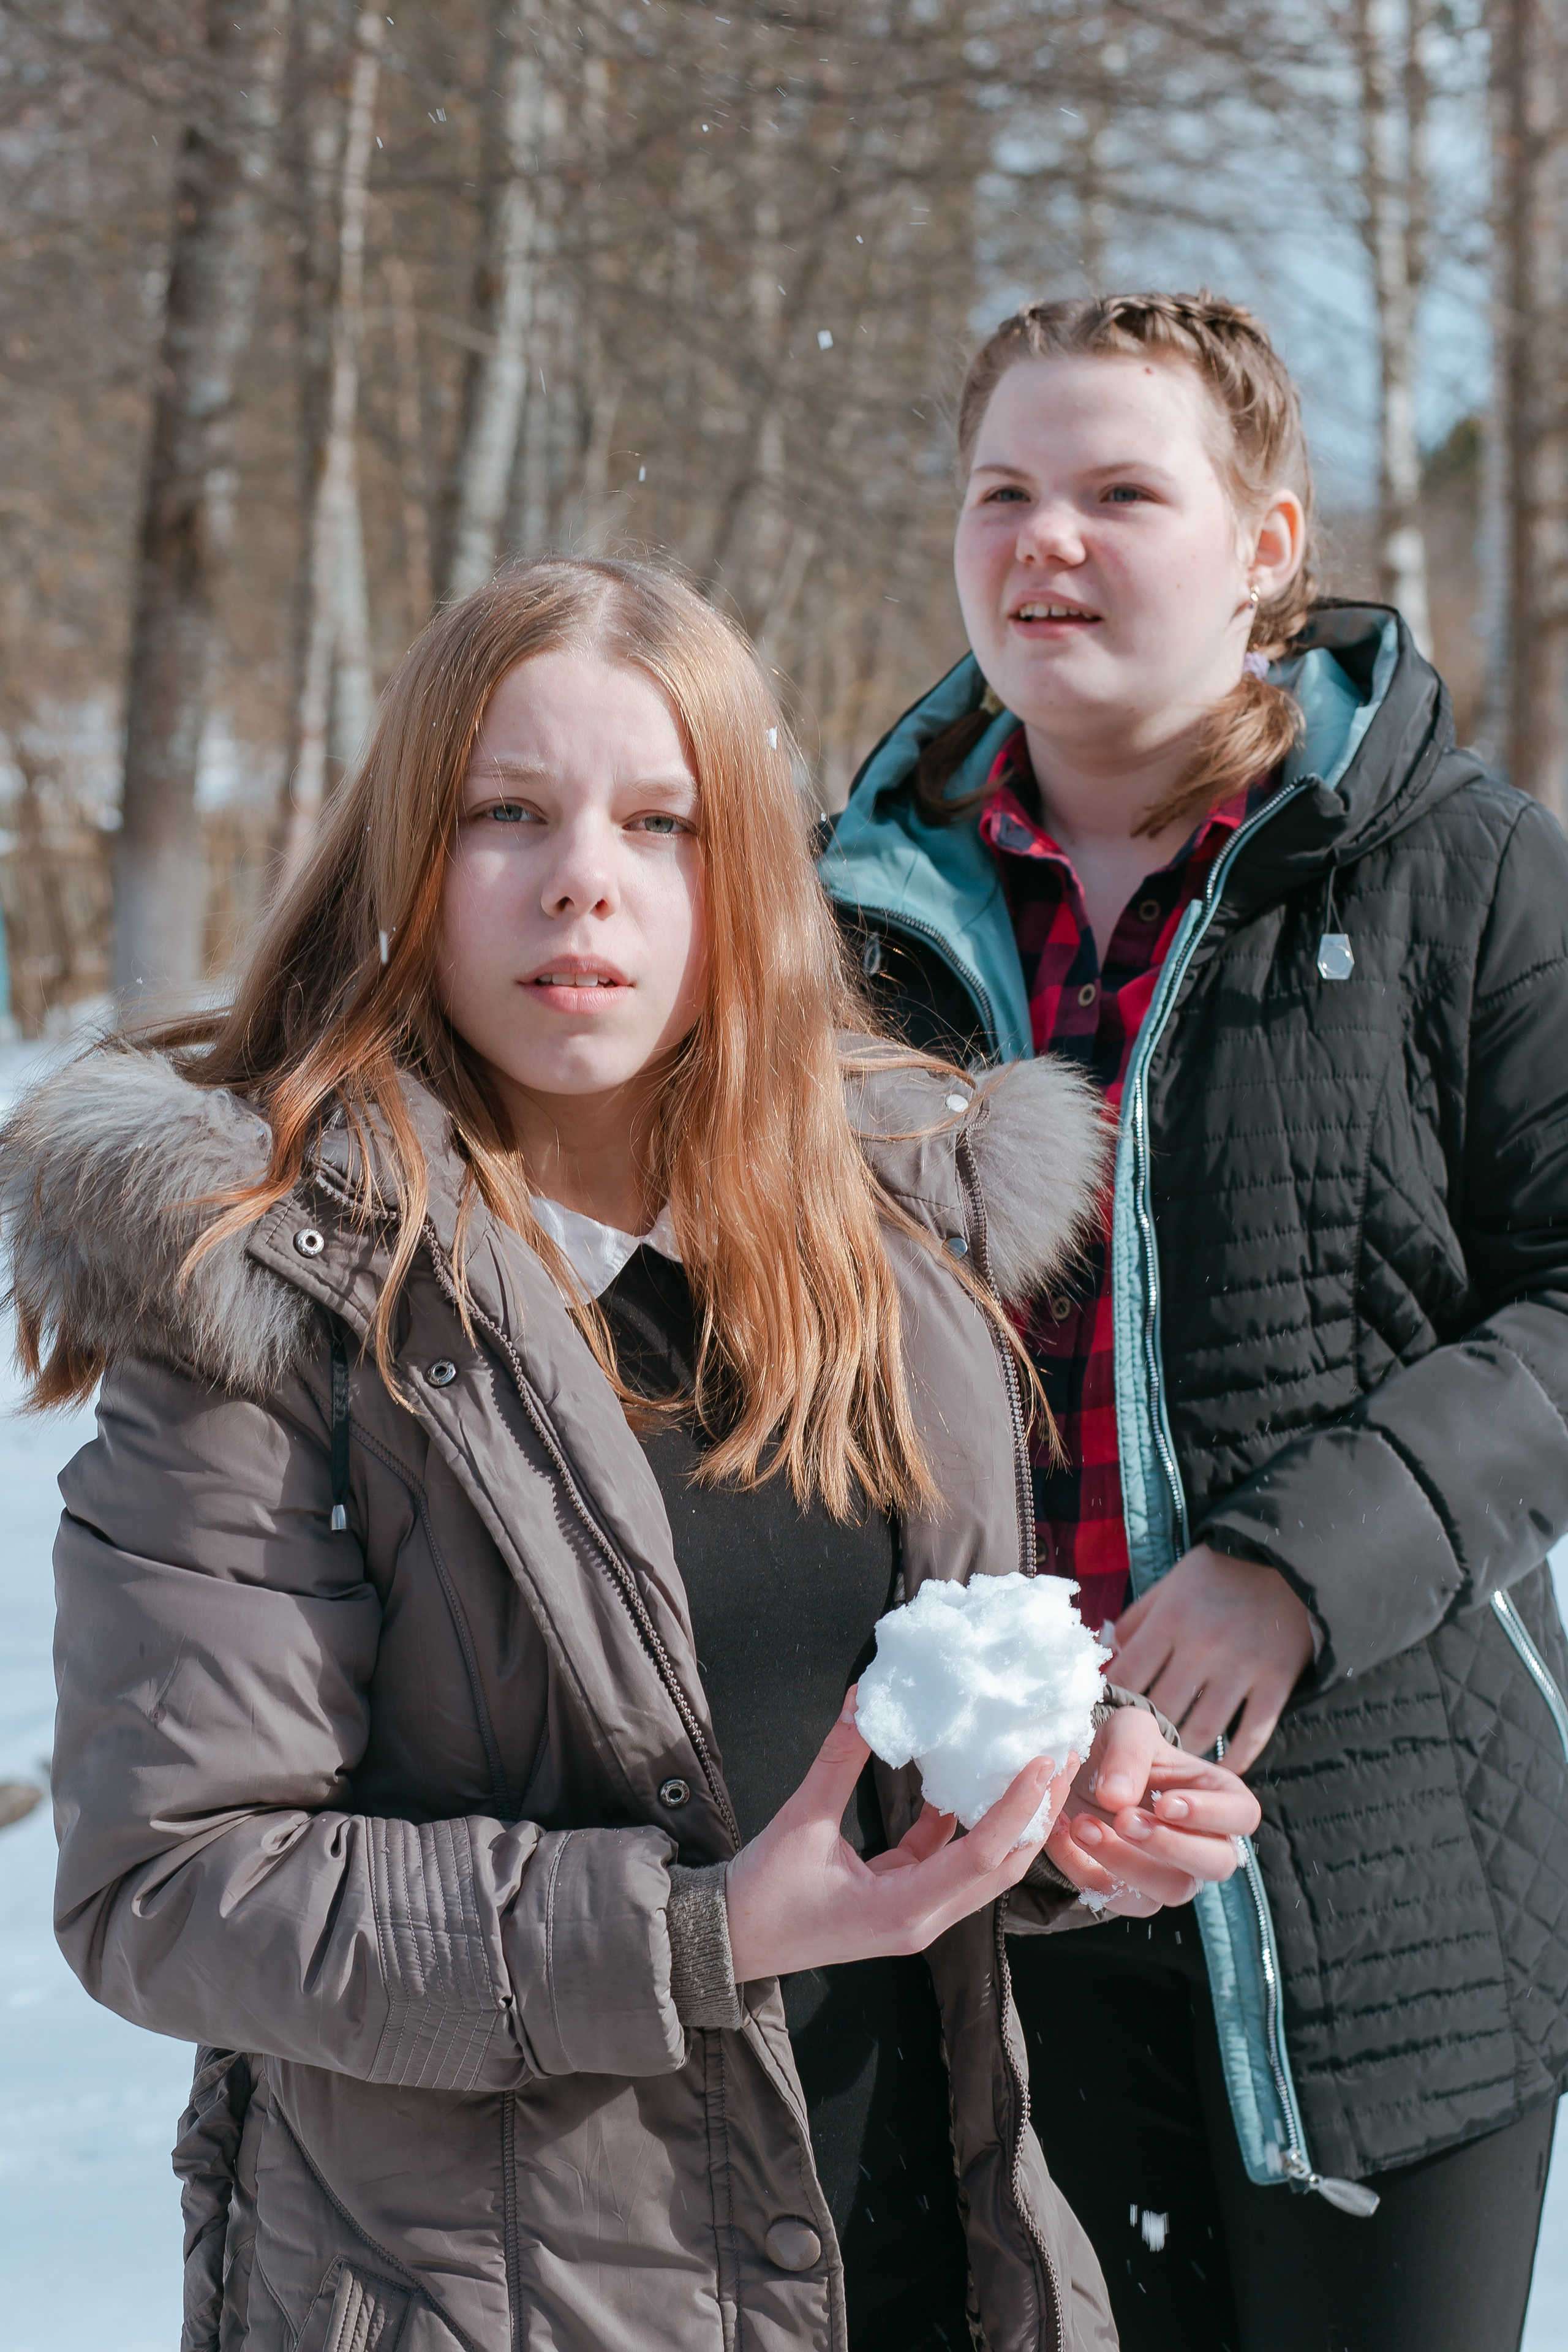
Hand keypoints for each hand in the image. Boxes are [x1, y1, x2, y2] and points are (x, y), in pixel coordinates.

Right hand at [725, 1689, 1076, 1982]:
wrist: (727, 1942)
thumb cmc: (761, 1894)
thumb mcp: (801, 1821)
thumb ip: (838, 1760)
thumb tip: (866, 1700)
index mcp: (904, 1910)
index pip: (980, 1857)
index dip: (1016, 1808)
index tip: (1041, 1760)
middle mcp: (922, 1920)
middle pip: (1000, 1867)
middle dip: (1036, 1813)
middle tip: (1060, 1755)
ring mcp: (915, 1916)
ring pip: (982, 1868)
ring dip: (1010, 1819)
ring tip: (1033, 1765)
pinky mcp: (901, 1903)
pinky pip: (947, 1861)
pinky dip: (963, 1824)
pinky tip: (966, 1782)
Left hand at [1043, 1705, 1261, 1913]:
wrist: (1082, 1772)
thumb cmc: (1122, 1748)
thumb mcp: (1126, 1729)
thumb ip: (1129, 1752)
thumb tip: (1117, 1797)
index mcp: (1221, 1796)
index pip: (1241, 1815)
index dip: (1210, 1814)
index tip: (1165, 1802)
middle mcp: (1206, 1843)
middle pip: (1215, 1864)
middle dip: (1169, 1844)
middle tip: (1124, 1819)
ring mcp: (1174, 1874)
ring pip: (1171, 1891)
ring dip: (1126, 1863)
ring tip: (1083, 1825)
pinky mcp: (1133, 1894)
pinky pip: (1118, 1899)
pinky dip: (1084, 1870)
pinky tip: (1061, 1833)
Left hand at [1107, 1543, 1314, 1772]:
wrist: (1288, 1562)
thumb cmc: (1220, 1575)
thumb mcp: (1170, 1585)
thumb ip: (1136, 1620)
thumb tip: (1107, 1655)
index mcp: (1170, 1619)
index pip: (1126, 1676)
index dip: (1110, 1703)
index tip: (1107, 1719)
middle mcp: (1202, 1646)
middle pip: (1161, 1711)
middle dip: (1147, 1736)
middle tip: (1140, 1753)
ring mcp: (1241, 1667)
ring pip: (1203, 1732)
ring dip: (1186, 1753)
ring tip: (1175, 1763)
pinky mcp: (1276, 1682)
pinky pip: (1252, 1734)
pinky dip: (1236, 1760)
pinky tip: (1221, 1769)